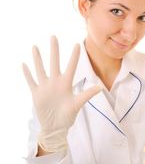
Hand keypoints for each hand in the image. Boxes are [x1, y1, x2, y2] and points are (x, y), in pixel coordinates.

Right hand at [23, 36, 101, 151]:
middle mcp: (55, 82)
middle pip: (54, 63)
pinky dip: (27, 74)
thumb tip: (100, 87)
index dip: (74, 56)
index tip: (77, 44)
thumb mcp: (78, 104)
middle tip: (53, 36)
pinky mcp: (36, 93)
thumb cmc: (67, 116)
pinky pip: (31, 81)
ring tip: (35, 47)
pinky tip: (24, 64)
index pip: (71, 66)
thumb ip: (87, 94)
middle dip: (54, 50)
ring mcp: (45, 87)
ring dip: (37, 59)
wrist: (55, 127)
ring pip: (41, 69)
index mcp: (66, 84)